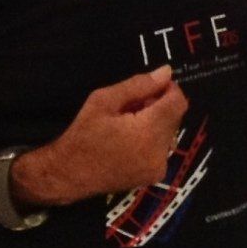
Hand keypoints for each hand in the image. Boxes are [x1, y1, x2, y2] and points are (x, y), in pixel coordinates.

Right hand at [11, 67, 188, 203]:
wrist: (68, 175)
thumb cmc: (82, 135)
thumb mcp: (104, 101)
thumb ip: (139, 85)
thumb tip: (167, 72)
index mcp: (148, 132)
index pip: (178, 102)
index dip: (168, 89)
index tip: (149, 87)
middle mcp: (160, 152)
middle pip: (174, 117)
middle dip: (158, 105)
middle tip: (131, 106)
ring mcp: (159, 167)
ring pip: (169, 131)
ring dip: (156, 122)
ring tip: (128, 123)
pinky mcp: (154, 175)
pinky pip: (162, 148)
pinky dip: (152, 138)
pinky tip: (130, 139)